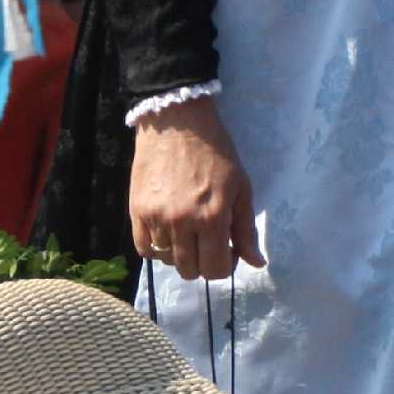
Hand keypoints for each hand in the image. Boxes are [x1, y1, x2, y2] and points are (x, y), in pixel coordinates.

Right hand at [128, 99, 265, 280]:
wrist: (177, 122)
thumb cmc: (215, 152)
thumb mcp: (240, 188)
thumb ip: (246, 229)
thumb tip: (256, 263)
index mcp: (213, 217)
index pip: (215, 269)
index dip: (224, 266)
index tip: (226, 251)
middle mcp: (182, 223)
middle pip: (190, 271)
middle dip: (203, 263)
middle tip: (207, 242)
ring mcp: (156, 218)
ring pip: (167, 261)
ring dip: (180, 254)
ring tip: (186, 233)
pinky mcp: (137, 211)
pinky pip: (143, 248)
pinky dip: (156, 248)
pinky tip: (166, 232)